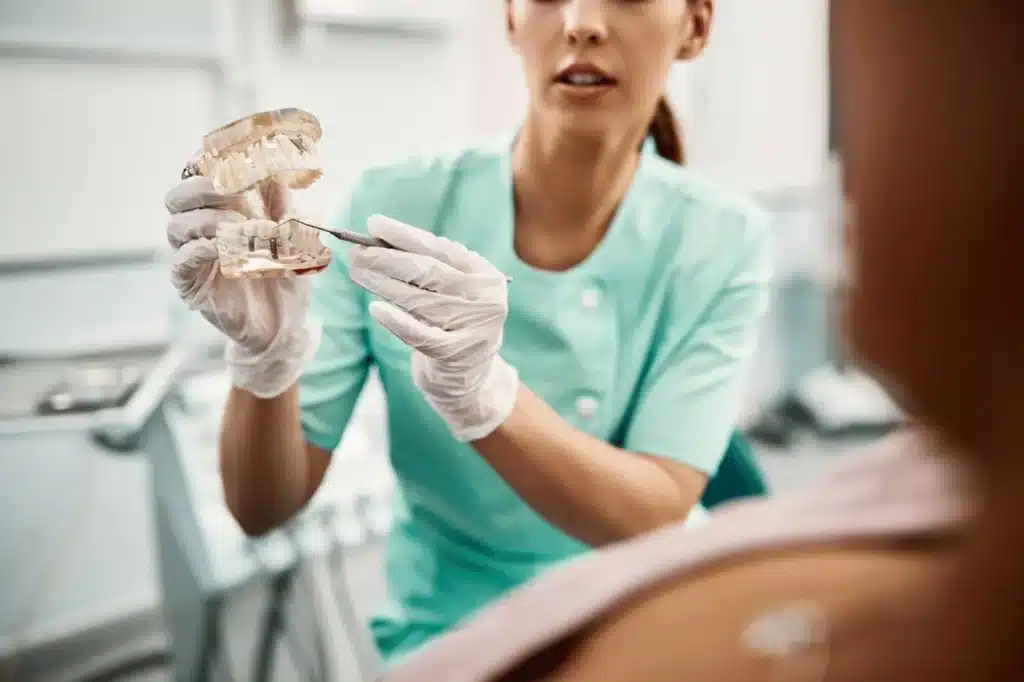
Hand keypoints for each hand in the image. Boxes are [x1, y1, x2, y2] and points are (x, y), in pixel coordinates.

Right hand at [165, 173, 317, 398]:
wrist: (284, 323)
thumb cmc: (285, 275)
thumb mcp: (290, 233)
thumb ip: (281, 204)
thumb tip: (278, 169)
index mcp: (218, 209)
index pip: (196, 176)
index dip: (205, 163)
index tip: (226, 157)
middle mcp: (199, 229)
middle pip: (176, 197)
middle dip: (198, 187)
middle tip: (226, 187)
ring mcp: (191, 256)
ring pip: (176, 226)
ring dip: (207, 220)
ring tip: (239, 227)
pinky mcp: (191, 284)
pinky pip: (181, 261)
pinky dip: (200, 249)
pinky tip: (222, 248)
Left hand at [347, 215, 518, 440]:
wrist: (469, 376)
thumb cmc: (451, 322)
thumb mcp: (452, 291)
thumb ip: (428, 266)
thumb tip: (379, 238)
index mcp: (486, 275)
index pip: (441, 249)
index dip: (405, 235)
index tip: (373, 223)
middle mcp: (485, 300)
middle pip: (428, 272)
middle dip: (387, 258)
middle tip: (356, 251)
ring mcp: (473, 329)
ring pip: (419, 301)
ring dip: (383, 283)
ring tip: (357, 271)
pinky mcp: (456, 355)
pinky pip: (420, 335)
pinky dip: (396, 321)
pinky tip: (375, 309)